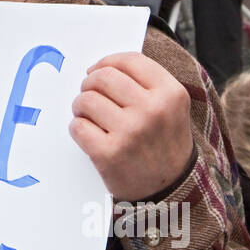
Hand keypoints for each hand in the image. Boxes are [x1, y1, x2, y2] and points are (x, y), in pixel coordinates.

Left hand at [69, 53, 193, 200]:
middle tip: (90, 96)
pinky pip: (78, 127)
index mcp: (171, 94)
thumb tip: (101, 67)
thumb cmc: (164, 142)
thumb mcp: (171, 107)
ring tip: (89, 117)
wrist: (171, 189)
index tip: (98, 70)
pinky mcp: (109, 154)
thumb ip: (146, 82)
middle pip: (103, 77)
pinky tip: (90, 135)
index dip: (107, 62)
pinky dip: (78, 129)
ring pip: (86, 100)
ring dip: (81, 107)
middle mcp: (153, 110)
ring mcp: (131, 132)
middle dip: (90, 84)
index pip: (130, 60)